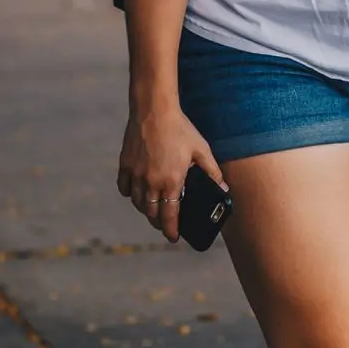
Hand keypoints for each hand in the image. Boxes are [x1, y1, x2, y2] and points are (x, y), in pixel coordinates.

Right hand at [117, 105, 224, 241]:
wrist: (154, 110)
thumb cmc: (180, 128)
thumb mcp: (201, 149)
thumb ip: (212, 172)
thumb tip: (224, 189)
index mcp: (171, 181)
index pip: (169, 216)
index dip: (171, 230)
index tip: (174, 238)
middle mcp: (151, 182)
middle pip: (152, 213)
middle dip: (159, 223)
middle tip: (165, 224)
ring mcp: (136, 174)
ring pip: (138, 203)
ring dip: (146, 211)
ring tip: (153, 210)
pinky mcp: (125, 164)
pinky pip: (124, 188)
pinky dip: (130, 194)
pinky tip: (137, 193)